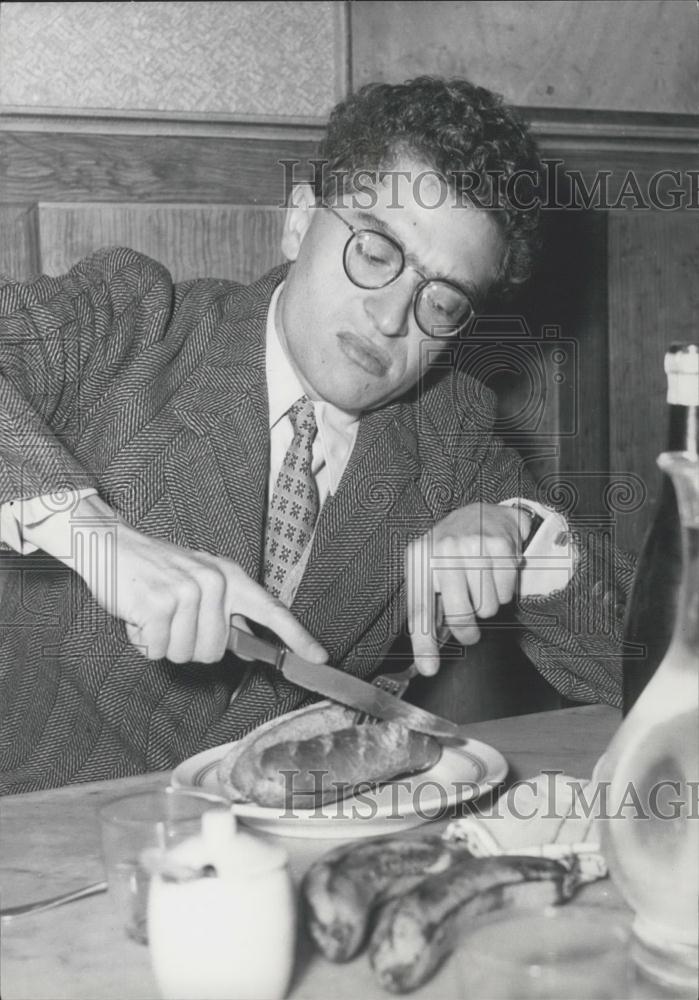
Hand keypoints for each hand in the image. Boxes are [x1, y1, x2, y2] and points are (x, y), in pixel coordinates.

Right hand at [55, 496, 327, 664]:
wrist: (115, 546)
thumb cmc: (158, 572)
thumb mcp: (201, 583)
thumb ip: (225, 611)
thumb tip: (247, 643)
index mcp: (231, 578)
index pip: (272, 611)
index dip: (297, 637)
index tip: (320, 657)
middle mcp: (215, 582)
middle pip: (215, 652)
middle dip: (189, 646)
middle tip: (172, 620)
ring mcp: (187, 592)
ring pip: (185, 653)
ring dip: (163, 643)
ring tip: (154, 614)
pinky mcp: (158, 603)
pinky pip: (157, 649)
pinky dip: (143, 641)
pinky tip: (138, 616)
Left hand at [405, 503, 524, 675]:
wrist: (485, 513)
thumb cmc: (454, 550)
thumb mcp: (431, 569)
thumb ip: (429, 607)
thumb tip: (427, 656)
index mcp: (419, 558)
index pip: (419, 608)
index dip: (424, 643)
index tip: (429, 669)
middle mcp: (442, 549)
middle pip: (459, 614)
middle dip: (467, 630)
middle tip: (470, 629)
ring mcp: (471, 545)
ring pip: (487, 608)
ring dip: (488, 604)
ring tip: (482, 582)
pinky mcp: (499, 545)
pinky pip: (506, 593)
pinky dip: (505, 590)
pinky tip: (497, 572)